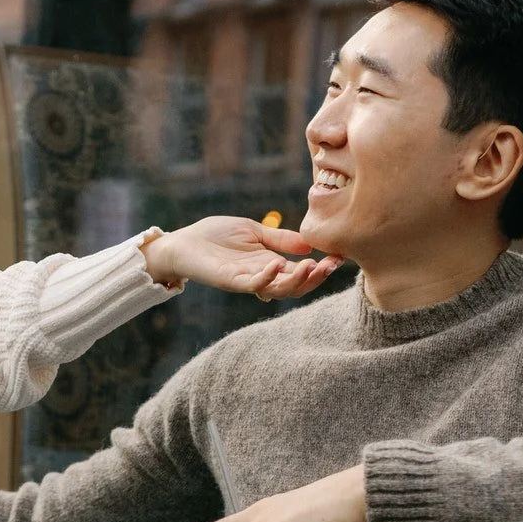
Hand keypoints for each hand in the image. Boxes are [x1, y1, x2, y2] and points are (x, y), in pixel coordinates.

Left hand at [140, 217, 338, 301]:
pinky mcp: (229, 281)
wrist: (183, 243)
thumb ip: (279, 239)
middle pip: (296, 286)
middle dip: (317, 278)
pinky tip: (278, 264)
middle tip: (333, 266)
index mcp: (269, 265)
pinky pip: (252, 284)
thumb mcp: (254, 232)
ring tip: (314, 266)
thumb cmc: (215, 236)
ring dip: (298, 281)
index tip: (340, 256)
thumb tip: (308, 244)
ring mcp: (246, 281)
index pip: (301, 271)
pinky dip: (267, 277)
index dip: (321, 266)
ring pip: (279, 290)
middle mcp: (261, 277)